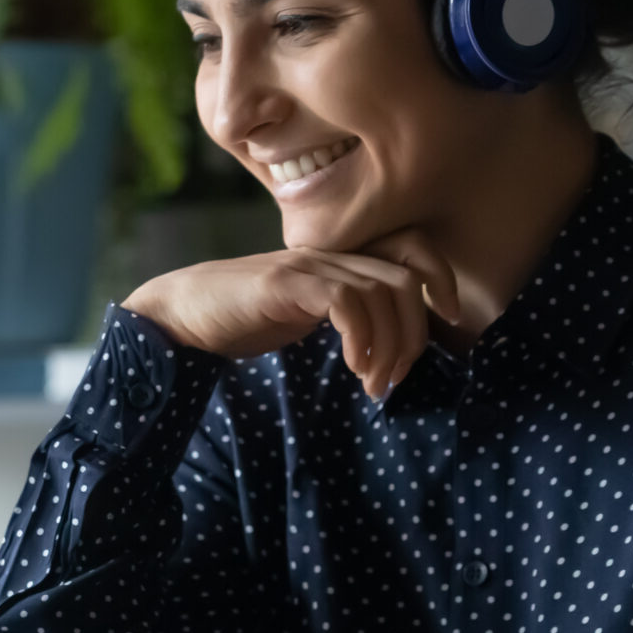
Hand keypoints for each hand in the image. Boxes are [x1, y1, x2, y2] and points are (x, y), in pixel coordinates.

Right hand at [121, 233, 459, 399]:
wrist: (183, 313)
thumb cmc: (244, 319)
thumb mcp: (307, 315)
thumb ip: (345, 316)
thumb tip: (390, 346)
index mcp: (338, 260)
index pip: (410, 248)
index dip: (440, 277)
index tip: (448, 319)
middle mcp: (329, 255)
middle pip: (406, 279)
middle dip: (415, 334)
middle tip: (395, 378)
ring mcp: (306, 266)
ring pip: (382, 292)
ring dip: (389, 347)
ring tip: (373, 384)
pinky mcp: (285, 283)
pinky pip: (345, 300)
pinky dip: (362, 337)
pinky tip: (354, 367)